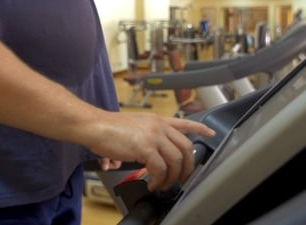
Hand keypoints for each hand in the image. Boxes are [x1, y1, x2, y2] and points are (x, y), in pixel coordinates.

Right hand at [85, 111, 214, 191]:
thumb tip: (146, 158)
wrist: (94, 125)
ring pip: (176, 160)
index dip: (200, 128)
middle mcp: (158, 126)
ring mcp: (153, 135)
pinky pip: (160, 169)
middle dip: (187, 166)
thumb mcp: (134, 127)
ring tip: (163, 185)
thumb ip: (145, 138)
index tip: (210, 133)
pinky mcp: (145, 147)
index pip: (185, 122)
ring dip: (172, 177)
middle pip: (185, 146)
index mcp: (157, 120)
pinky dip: (158, 180)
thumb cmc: (108, 128)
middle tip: (182, 178)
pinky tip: (152, 184)